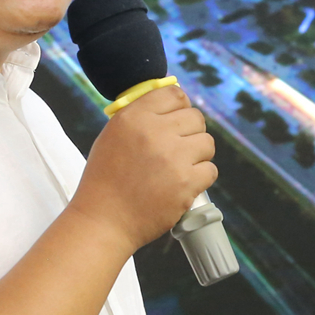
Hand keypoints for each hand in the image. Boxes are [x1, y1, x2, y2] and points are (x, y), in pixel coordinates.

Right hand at [70, 84, 217, 252]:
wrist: (103, 220)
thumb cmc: (105, 180)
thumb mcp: (113, 136)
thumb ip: (140, 117)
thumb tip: (172, 107)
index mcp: (134, 117)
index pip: (174, 94)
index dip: (179, 106)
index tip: (177, 119)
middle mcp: (155, 133)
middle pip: (196, 117)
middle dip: (190, 132)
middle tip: (178, 148)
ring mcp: (173, 158)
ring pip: (207, 143)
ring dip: (198, 155)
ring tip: (180, 167)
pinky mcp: (186, 183)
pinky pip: (210, 170)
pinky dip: (200, 178)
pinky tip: (183, 184)